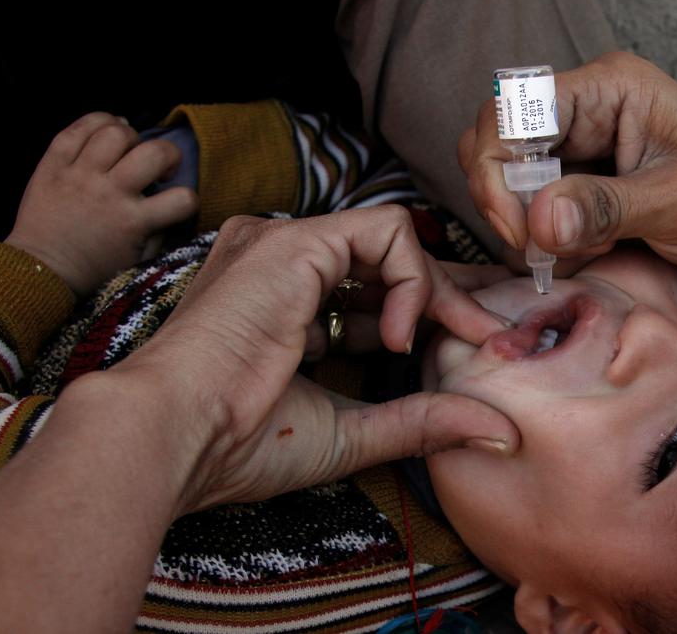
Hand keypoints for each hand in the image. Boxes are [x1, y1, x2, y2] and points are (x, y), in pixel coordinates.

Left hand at [5, 112, 198, 295]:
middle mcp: (110, 193)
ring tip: (128, 149)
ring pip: (116, 132)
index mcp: (134, 222)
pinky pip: (76, 129)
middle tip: (159, 168)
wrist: (41, 270)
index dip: (189, 198)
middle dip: (169, 155)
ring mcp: (80, 175)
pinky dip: (96, 123)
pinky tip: (104, 132)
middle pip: (154, 152)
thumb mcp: (137, 260)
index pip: (183, 198)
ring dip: (131, 138)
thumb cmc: (93, 268)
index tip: (177, 200)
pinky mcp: (53, 165)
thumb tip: (172, 206)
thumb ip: (160, 233)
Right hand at [101, 206, 516, 511]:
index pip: (373, 292)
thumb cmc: (240, 443)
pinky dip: (411, 280)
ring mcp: (284, 245)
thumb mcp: (352, 432)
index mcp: (284, 306)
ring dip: (436, 291)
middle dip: (448, 298)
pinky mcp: (296, 239)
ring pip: (394, 241)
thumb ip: (423, 420)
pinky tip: (398, 338)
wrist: (176, 434)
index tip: (476, 342)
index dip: (428, 312)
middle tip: (491, 335)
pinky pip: (386, 233)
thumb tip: (500, 432)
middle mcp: (282, 266)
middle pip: (389, 264)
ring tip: (456, 338)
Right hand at [458, 52, 676, 309]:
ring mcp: (578, 151)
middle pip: (495, 144)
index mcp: (608, 89)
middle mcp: (583, 112)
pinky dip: (545, 242)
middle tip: (540, 250)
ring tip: (581, 252)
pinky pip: (531, 213)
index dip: (498, 168)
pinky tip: (588, 255)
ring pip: (507, 183)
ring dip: (526, 227)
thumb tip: (537, 219)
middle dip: (506, 202)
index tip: (521, 228)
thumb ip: (606, 208)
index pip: (512, 110)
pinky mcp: (578, 189)